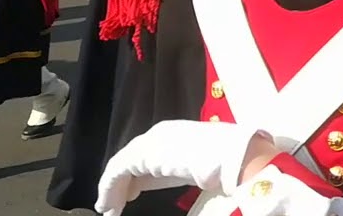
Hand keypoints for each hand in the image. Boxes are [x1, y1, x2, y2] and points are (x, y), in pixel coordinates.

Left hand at [94, 120, 261, 215]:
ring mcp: (151, 142)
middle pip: (133, 159)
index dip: (139, 176)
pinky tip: (109, 207)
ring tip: (108, 210)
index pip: (149, 155)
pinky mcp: (142, 153)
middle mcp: (161, 134)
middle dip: (123, 182)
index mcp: (178, 136)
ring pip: (122, 166)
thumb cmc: (230, 162)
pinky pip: (117, 172)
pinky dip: (109, 189)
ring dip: (113, 190)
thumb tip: (196, 184)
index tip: (132, 193)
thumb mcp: (207, 170)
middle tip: (116, 204)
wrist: (234, 154)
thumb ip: (191, 174)